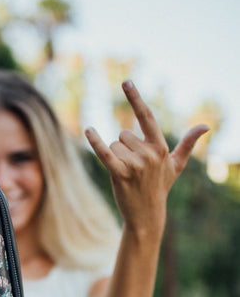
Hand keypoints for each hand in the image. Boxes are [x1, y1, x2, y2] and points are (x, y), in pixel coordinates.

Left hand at [85, 81, 209, 237]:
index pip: (147, 117)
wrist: (147, 214)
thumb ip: (189, 143)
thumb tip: (206, 126)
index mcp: (160, 148)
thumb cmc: (160, 187)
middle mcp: (148, 154)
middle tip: (133, 167)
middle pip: (123, 134)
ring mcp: (135, 164)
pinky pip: (105, 152)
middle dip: (124, 147)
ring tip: (127, 174)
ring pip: (114, 144)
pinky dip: (96, 142)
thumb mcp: (176, 165)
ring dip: (116, 156)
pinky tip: (89, 130)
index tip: (126, 82)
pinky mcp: (120, 174)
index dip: (136, 99)